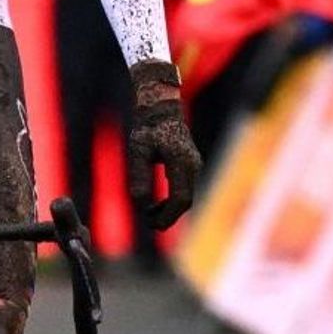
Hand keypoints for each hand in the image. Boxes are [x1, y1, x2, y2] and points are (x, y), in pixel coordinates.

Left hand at [128, 60, 202, 229]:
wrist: (162, 110)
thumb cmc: (147, 128)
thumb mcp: (137, 150)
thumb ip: (139, 176)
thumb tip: (141, 204)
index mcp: (181, 161)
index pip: (180, 198)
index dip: (167, 215)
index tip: (151, 223)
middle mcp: (193, 165)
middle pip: (186, 202)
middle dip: (168, 217)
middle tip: (149, 224)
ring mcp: (195, 165)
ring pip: (187, 197)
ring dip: (170, 210)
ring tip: (149, 214)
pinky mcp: (192, 165)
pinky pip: (185, 189)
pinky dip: (173, 200)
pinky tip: (156, 204)